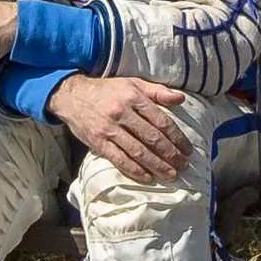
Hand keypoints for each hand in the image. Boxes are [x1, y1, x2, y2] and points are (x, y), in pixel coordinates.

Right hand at [49, 75, 192, 181]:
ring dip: (156, 165)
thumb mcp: (133, 83)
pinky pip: (119, 159)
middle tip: (184, 166)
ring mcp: (109, 129)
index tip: (188, 150)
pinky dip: (134, 169)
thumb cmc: (108, 90)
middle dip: (170, 154)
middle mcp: (122, 113)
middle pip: (152, 138)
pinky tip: (147, 177)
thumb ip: (158, 91)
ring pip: (138, 151)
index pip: (161, 121)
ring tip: (170, 175)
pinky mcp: (97, 142)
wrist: (72, 95)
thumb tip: (182, 98)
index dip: (177, 137)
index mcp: (134, 97)